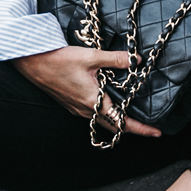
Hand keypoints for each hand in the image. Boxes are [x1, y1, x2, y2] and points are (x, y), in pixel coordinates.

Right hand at [11, 46, 161, 136]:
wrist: (33, 63)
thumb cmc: (59, 60)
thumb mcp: (91, 56)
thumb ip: (115, 59)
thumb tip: (136, 60)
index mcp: (93, 101)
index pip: (122, 121)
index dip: (142, 129)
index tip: (157, 133)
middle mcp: (85, 110)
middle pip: (114, 127)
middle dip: (133, 129)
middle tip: (150, 129)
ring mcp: (77, 109)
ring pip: (103, 122)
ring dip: (119, 123)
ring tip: (132, 118)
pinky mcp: (71, 104)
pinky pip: (92, 116)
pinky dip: (106, 116)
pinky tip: (109, 105)